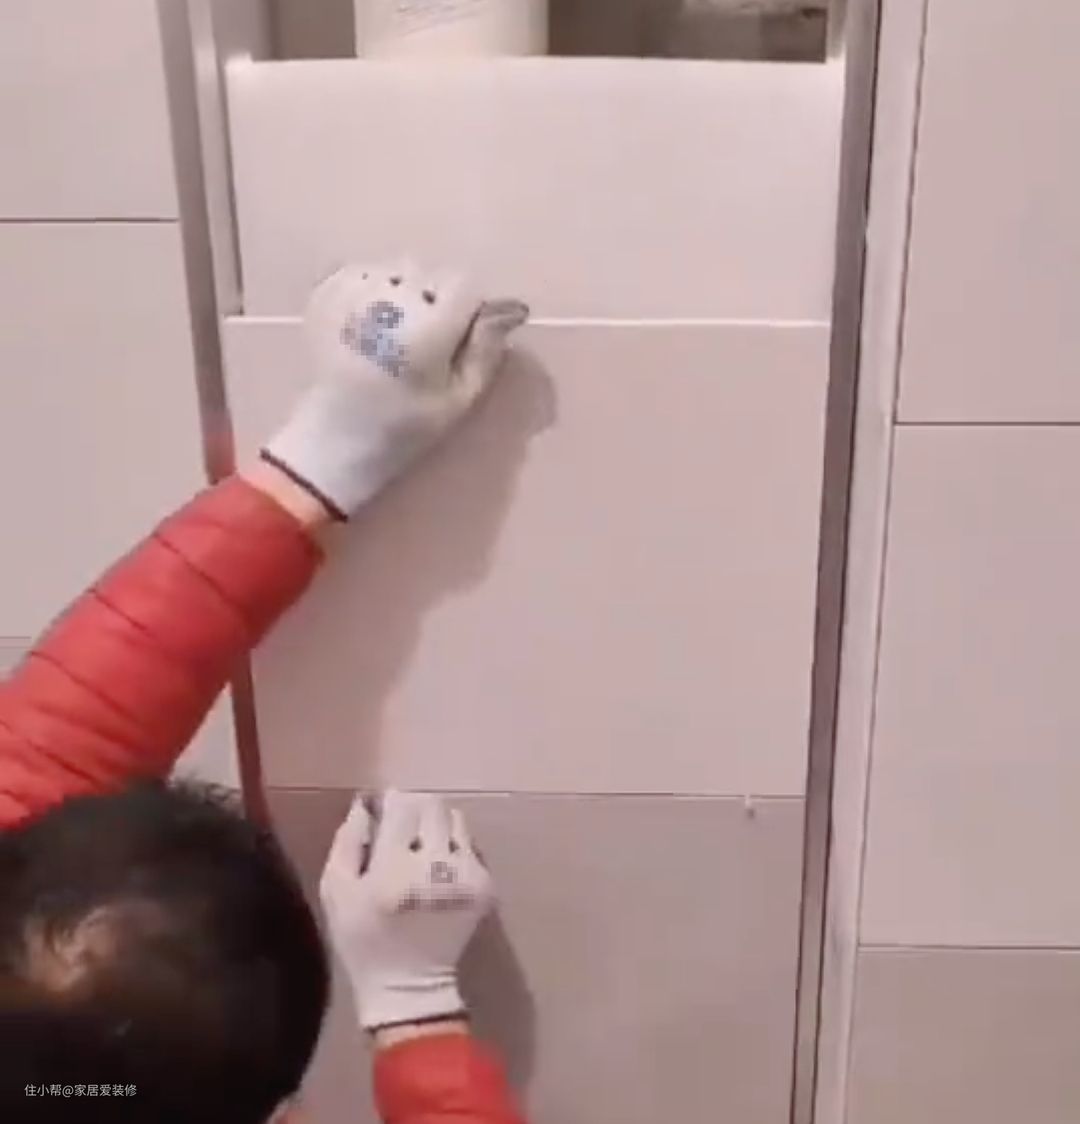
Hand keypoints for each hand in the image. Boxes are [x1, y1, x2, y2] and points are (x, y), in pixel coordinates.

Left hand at [262, 262, 527, 518]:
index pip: (465, 286)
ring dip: (403, 292)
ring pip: (398, 270)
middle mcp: (392, 298)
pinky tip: (368, 323)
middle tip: (422, 343)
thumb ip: (486, 351)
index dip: (467, 311)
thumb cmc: (404, 426)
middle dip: (434, 302)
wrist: (335, 437)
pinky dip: (371, 289)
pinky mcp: (327, 291)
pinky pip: (364, 272)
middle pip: (431, 277)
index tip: (457, 339)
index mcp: (429, 326)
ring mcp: (355, 291)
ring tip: (392, 331)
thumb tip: (510, 310)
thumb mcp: (459, 399)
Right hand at [320, 791, 494, 1031]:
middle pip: (432, 806)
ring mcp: (466, 876)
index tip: (383, 811)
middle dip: (415, 811)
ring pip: (456, 820)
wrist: (409, 985)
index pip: (401, 806)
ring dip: (437, 826)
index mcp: (393, 870)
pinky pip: (470, 845)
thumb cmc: (363, 939)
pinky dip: (454, 848)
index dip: (390, 802)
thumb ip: (348, 841)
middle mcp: (435, 867)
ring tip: (422, 849)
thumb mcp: (337, 892)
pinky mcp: (485, 886)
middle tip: (402, 831)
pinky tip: (439, 869)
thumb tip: (366, 803)